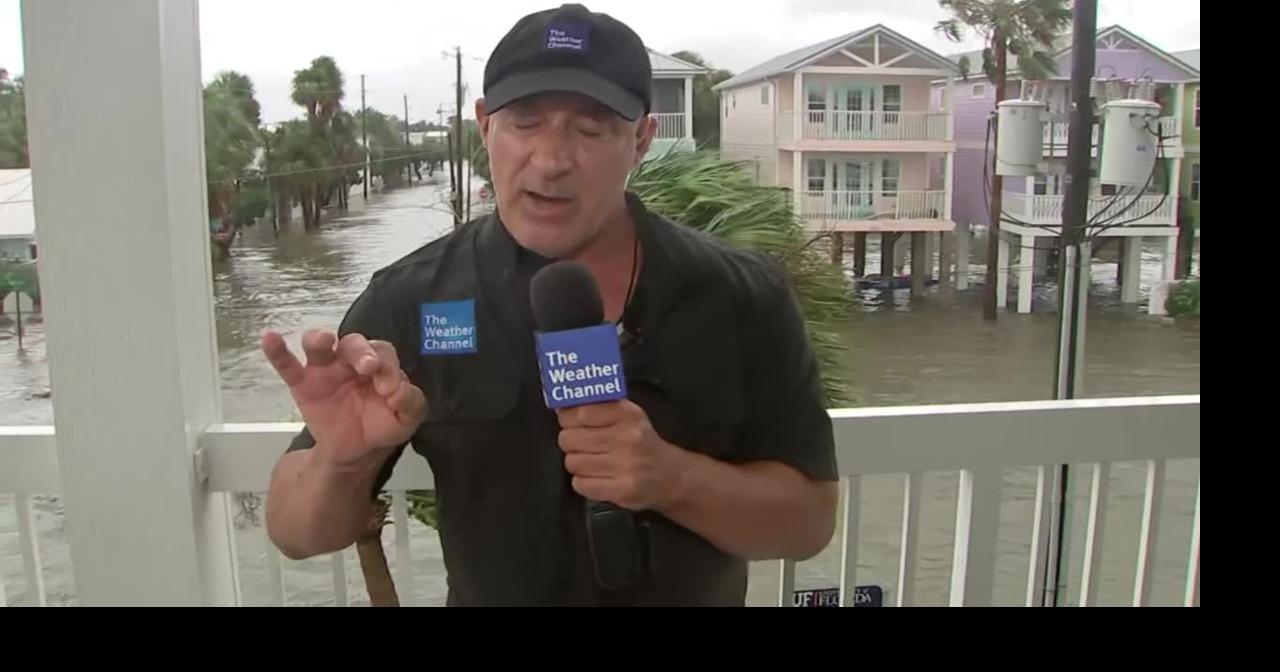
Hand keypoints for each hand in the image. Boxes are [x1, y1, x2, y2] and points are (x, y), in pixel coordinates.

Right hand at [262, 329, 426, 471]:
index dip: (387, 366)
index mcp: (378, 365)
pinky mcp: (303, 384)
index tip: (389, 388)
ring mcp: (325, 370)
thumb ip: (411, 402)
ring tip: (323, 341)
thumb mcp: (407, 418)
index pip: (383, 353)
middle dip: (360, 351)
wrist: (355, 453)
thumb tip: (399, 389)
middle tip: (367, 367)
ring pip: (319, 345)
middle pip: (353, 343)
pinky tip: (270, 338)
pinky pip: (287, 365)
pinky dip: (277, 352)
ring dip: (320, 339)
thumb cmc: (381, 426)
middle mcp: (351, 361)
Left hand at [556, 400, 686, 511]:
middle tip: (580, 443)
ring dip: (577, 462)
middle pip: (570, 438)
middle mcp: (627, 438)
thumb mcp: (628, 416)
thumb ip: (598, 407)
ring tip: (591, 461)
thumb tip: (561, 407)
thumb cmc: (642, 443)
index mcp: (627, 414)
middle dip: (570, 442)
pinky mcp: (621, 490)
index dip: (566, 418)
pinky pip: (580, 484)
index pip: (580, 412)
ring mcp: (625, 466)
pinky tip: (597, 477)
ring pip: (572, 462)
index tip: (568, 421)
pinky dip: (583, 482)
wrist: (671, 476)